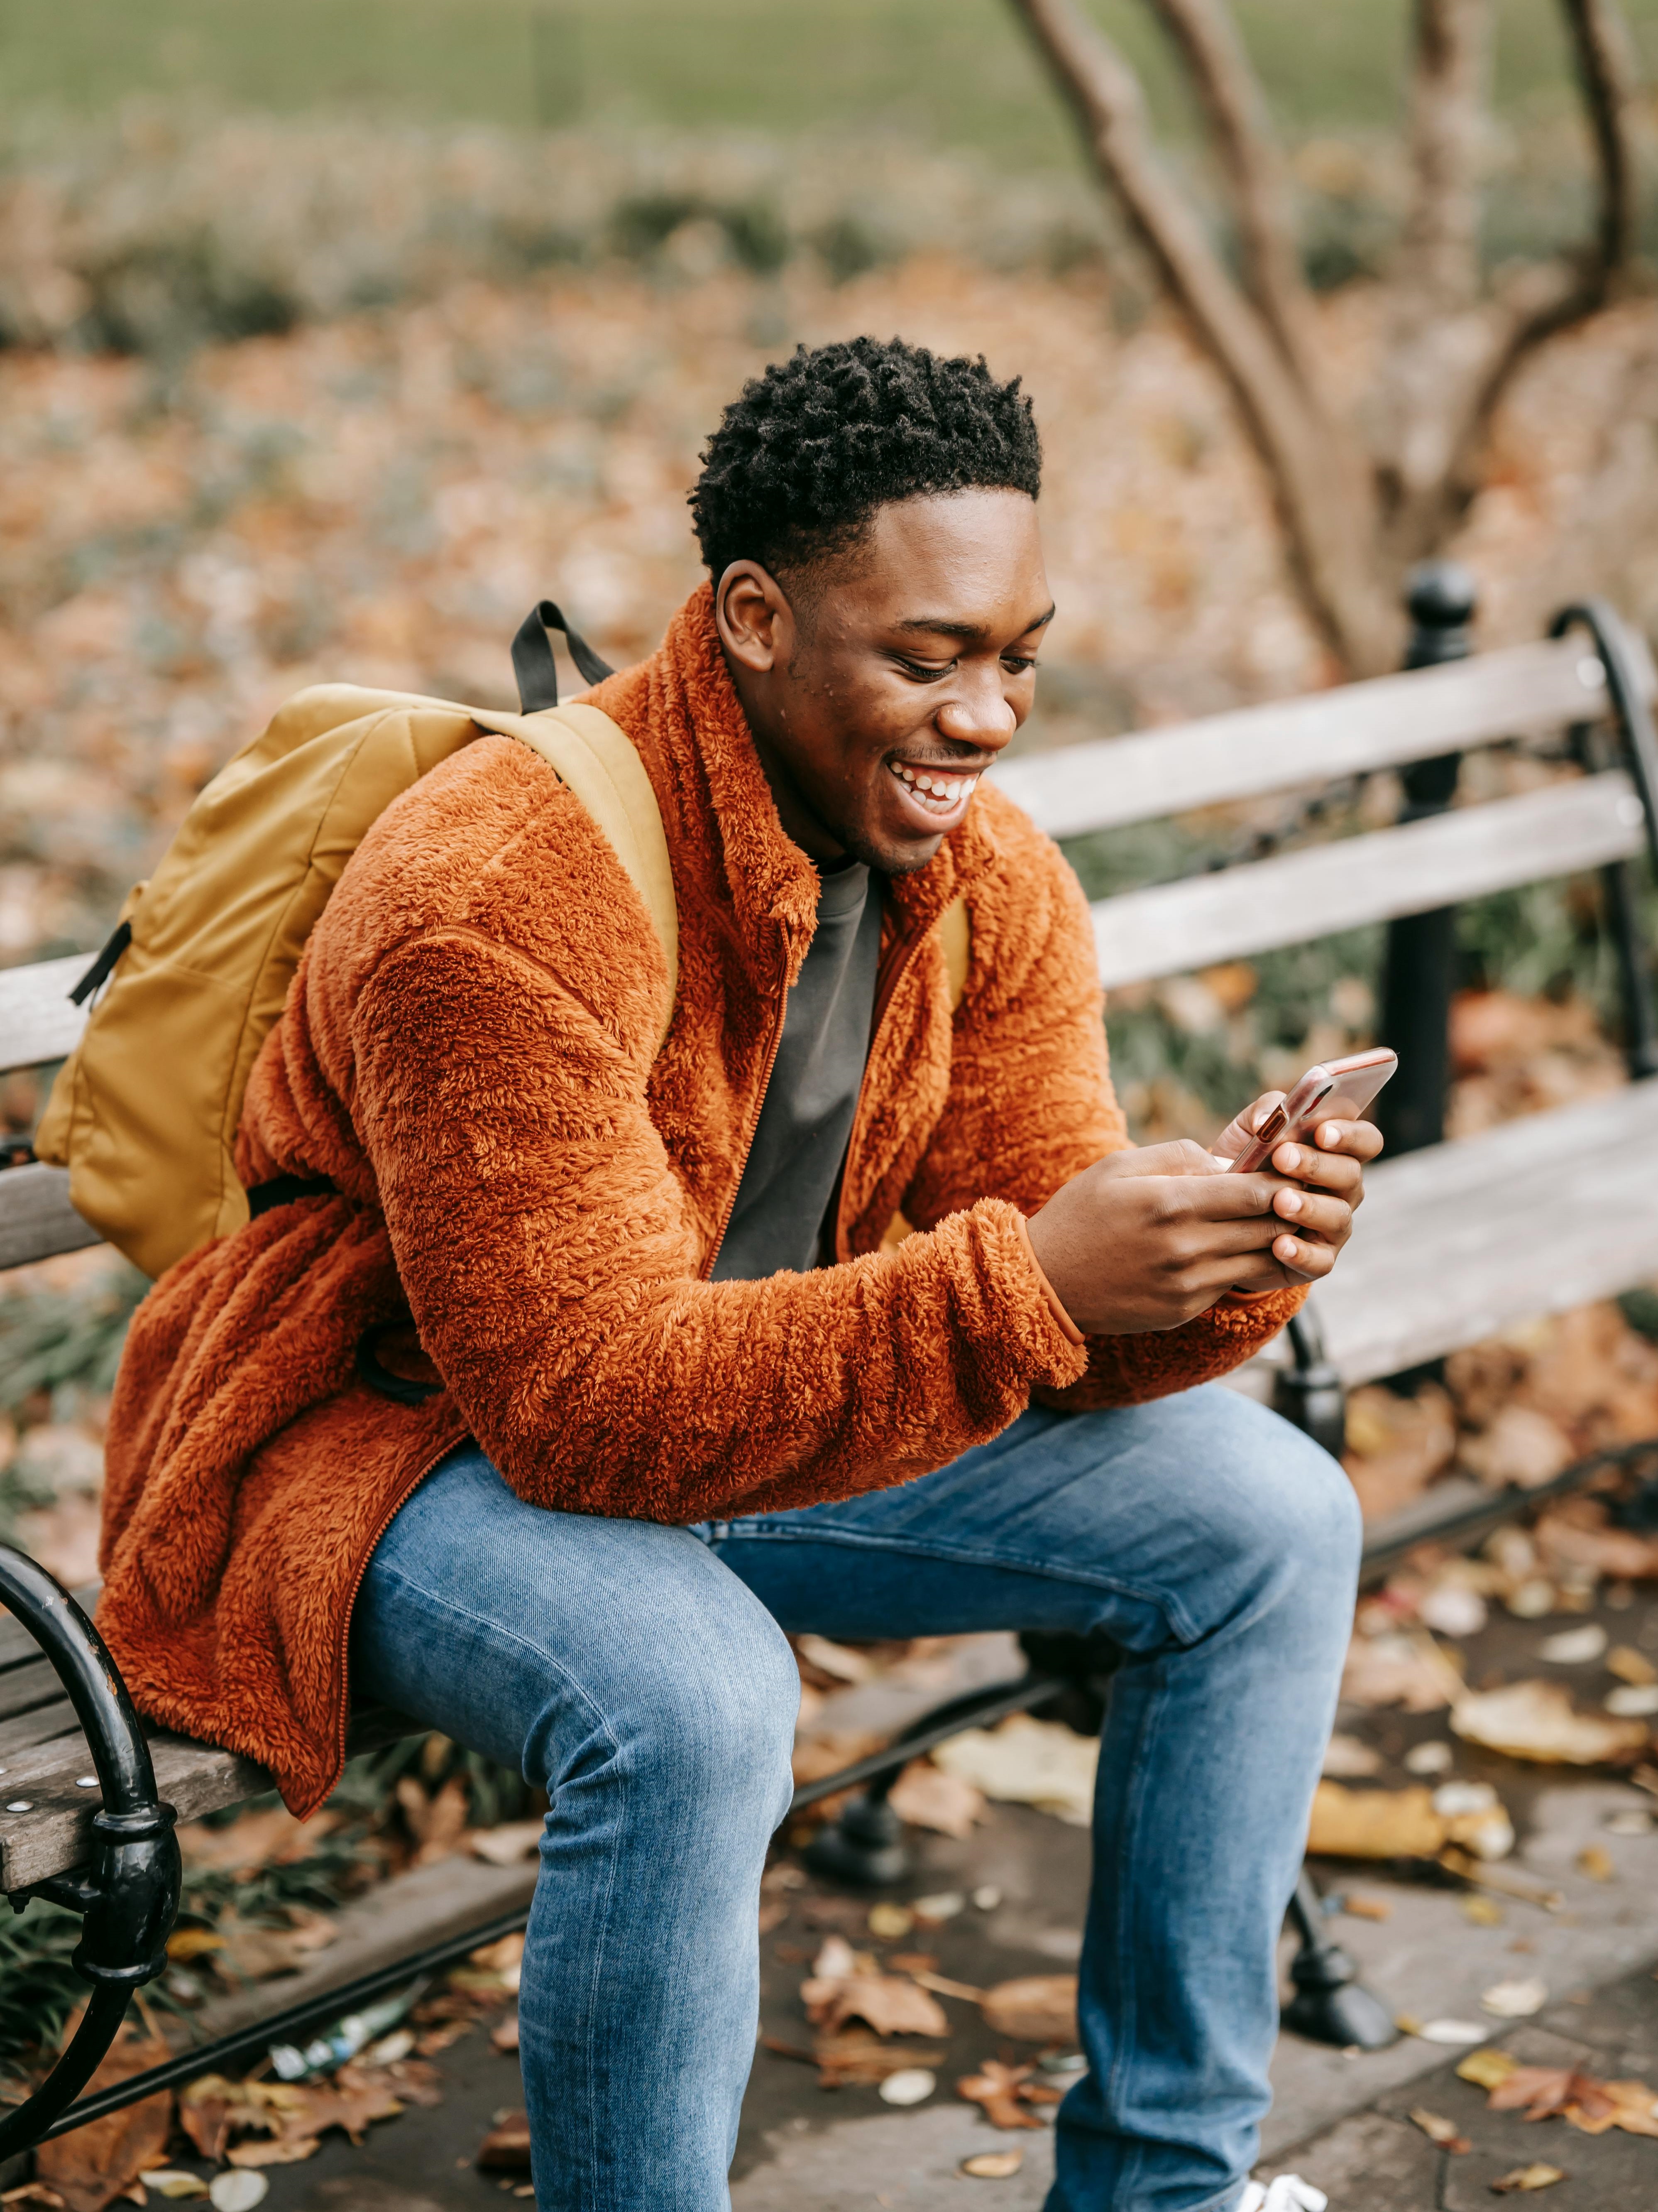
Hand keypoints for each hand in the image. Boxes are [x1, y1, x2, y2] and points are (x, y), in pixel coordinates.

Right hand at [1025, 1139, 1345, 1335]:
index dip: (1285, 1179)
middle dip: (1290, 1209)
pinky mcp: (1185, 1309)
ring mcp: (1187, 1285)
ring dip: (1276, 1241)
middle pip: (1268, 1227)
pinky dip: (1244, 1264)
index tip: (1294, 1168)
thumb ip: (1179, 1157)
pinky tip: (1241, 1246)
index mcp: (1170, 1204)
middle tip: (1302, 1192)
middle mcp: (1185, 1248)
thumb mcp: (1119, 1166)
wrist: (1044, 1283)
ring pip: (1260, 1260)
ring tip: (1281, 1220)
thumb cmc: (1080, 1214)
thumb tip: (1229, 1163)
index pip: (1257, 1191)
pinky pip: (1233, 1283)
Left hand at [1213, 1093, 1382, 1292]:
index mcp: (1337, 1153)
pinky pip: (1319, 1260)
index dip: (1351, 1135)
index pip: (1366, 1140)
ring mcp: (1333, 1226)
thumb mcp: (1250, 1131)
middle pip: (1351, 1174)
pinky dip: (1301, 1253)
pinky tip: (1279, 1245)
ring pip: (1338, 1216)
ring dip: (1310, 1207)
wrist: (1221, 1214)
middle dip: (1317, 1165)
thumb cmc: (1247, 1164)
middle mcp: (1344, 1189)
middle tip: (1283, 1158)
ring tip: (1280, 1201)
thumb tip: (1265, 1121)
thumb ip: (1266, 1113)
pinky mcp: (1318, 1260)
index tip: (1323, 1132)